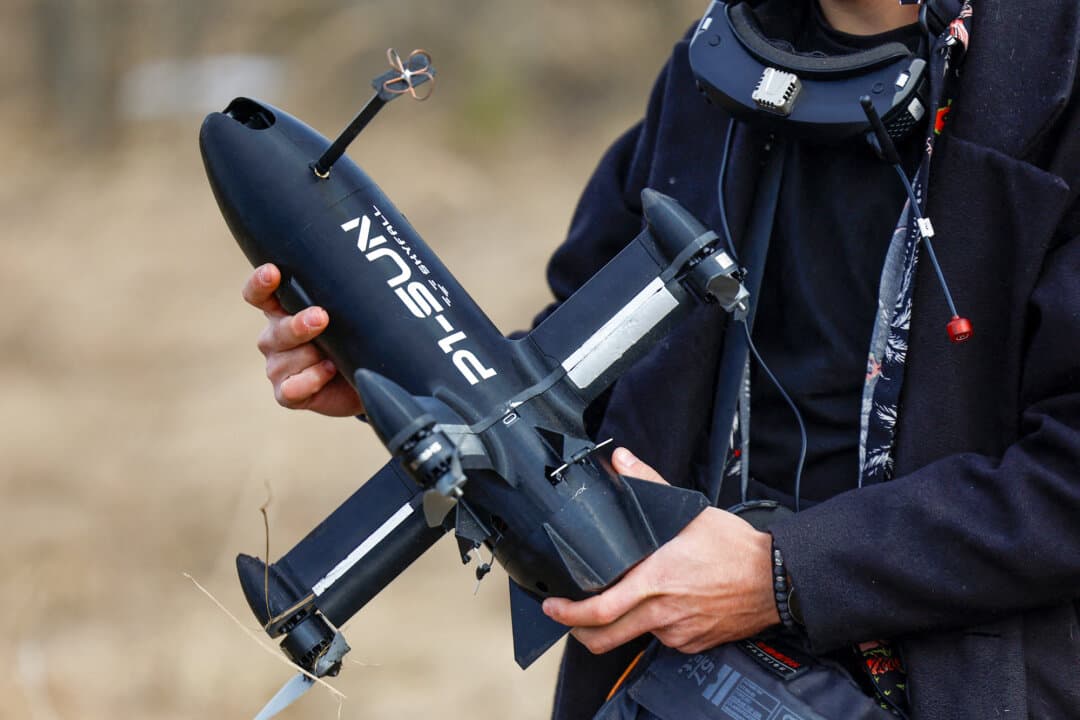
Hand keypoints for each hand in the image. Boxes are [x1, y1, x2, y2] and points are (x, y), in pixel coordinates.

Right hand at [242, 263, 364, 416]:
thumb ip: (339, 300)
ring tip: (336, 356)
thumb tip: (350, 285)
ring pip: (286, 360)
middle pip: (277, 330)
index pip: (259, 294)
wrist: (366, 379)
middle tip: (321, 317)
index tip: (272, 272)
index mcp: (282, 310)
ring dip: (313, 356)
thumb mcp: (347, 315)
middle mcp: (275, 337)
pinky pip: (291, 388)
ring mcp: (277, 367)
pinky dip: (311, 379)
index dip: (260, 284)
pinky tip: (328, 371)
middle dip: (298, 325)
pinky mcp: (287, 394)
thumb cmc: (352, 339)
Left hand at [542, 448, 778, 654]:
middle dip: (578, 631)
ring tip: (618, 605)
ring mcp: (678, 632)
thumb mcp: (689, 511)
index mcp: (655, 580)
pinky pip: (663, 640)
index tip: (554, 606)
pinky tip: (661, 606)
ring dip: (620, 625)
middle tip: (566, 618)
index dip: (570, 613)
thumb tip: (621, 460)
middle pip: (605, 638)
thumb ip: (648, 485)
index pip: (601, 609)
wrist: (777, 580)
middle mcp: (663, 612)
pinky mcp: (693, 643)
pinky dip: (653, 626)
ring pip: (635, 636)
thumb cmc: (735, 547)